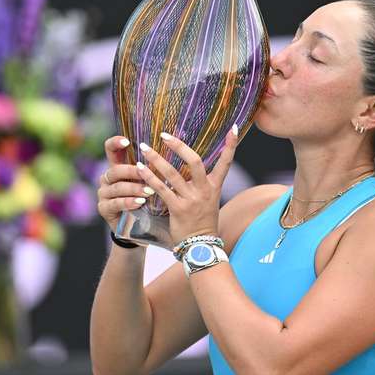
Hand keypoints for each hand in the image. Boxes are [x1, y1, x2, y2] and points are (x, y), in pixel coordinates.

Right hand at [96, 135, 155, 231]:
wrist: (142, 227)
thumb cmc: (150, 201)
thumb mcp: (151, 183)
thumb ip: (155, 169)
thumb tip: (173, 151)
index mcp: (119, 168)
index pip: (111, 150)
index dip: (115, 143)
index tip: (127, 141)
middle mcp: (108, 178)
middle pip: (115, 169)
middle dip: (132, 171)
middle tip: (146, 173)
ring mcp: (104, 193)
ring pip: (117, 187)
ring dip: (134, 188)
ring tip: (149, 192)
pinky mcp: (104, 208)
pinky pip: (115, 203)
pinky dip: (128, 202)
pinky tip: (140, 203)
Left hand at [135, 125, 238, 245]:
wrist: (200, 247)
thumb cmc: (202, 222)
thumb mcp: (209, 200)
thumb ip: (201, 183)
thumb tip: (191, 166)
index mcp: (214, 187)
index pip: (226, 162)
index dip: (231, 145)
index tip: (234, 128)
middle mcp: (204, 190)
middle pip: (194, 161)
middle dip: (178, 146)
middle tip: (164, 135)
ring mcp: (191, 200)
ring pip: (172, 173)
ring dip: (156, 159)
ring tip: (144, 148)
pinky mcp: (177, 209)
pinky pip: (161, 189)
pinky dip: (149, 178)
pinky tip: (140, 169)